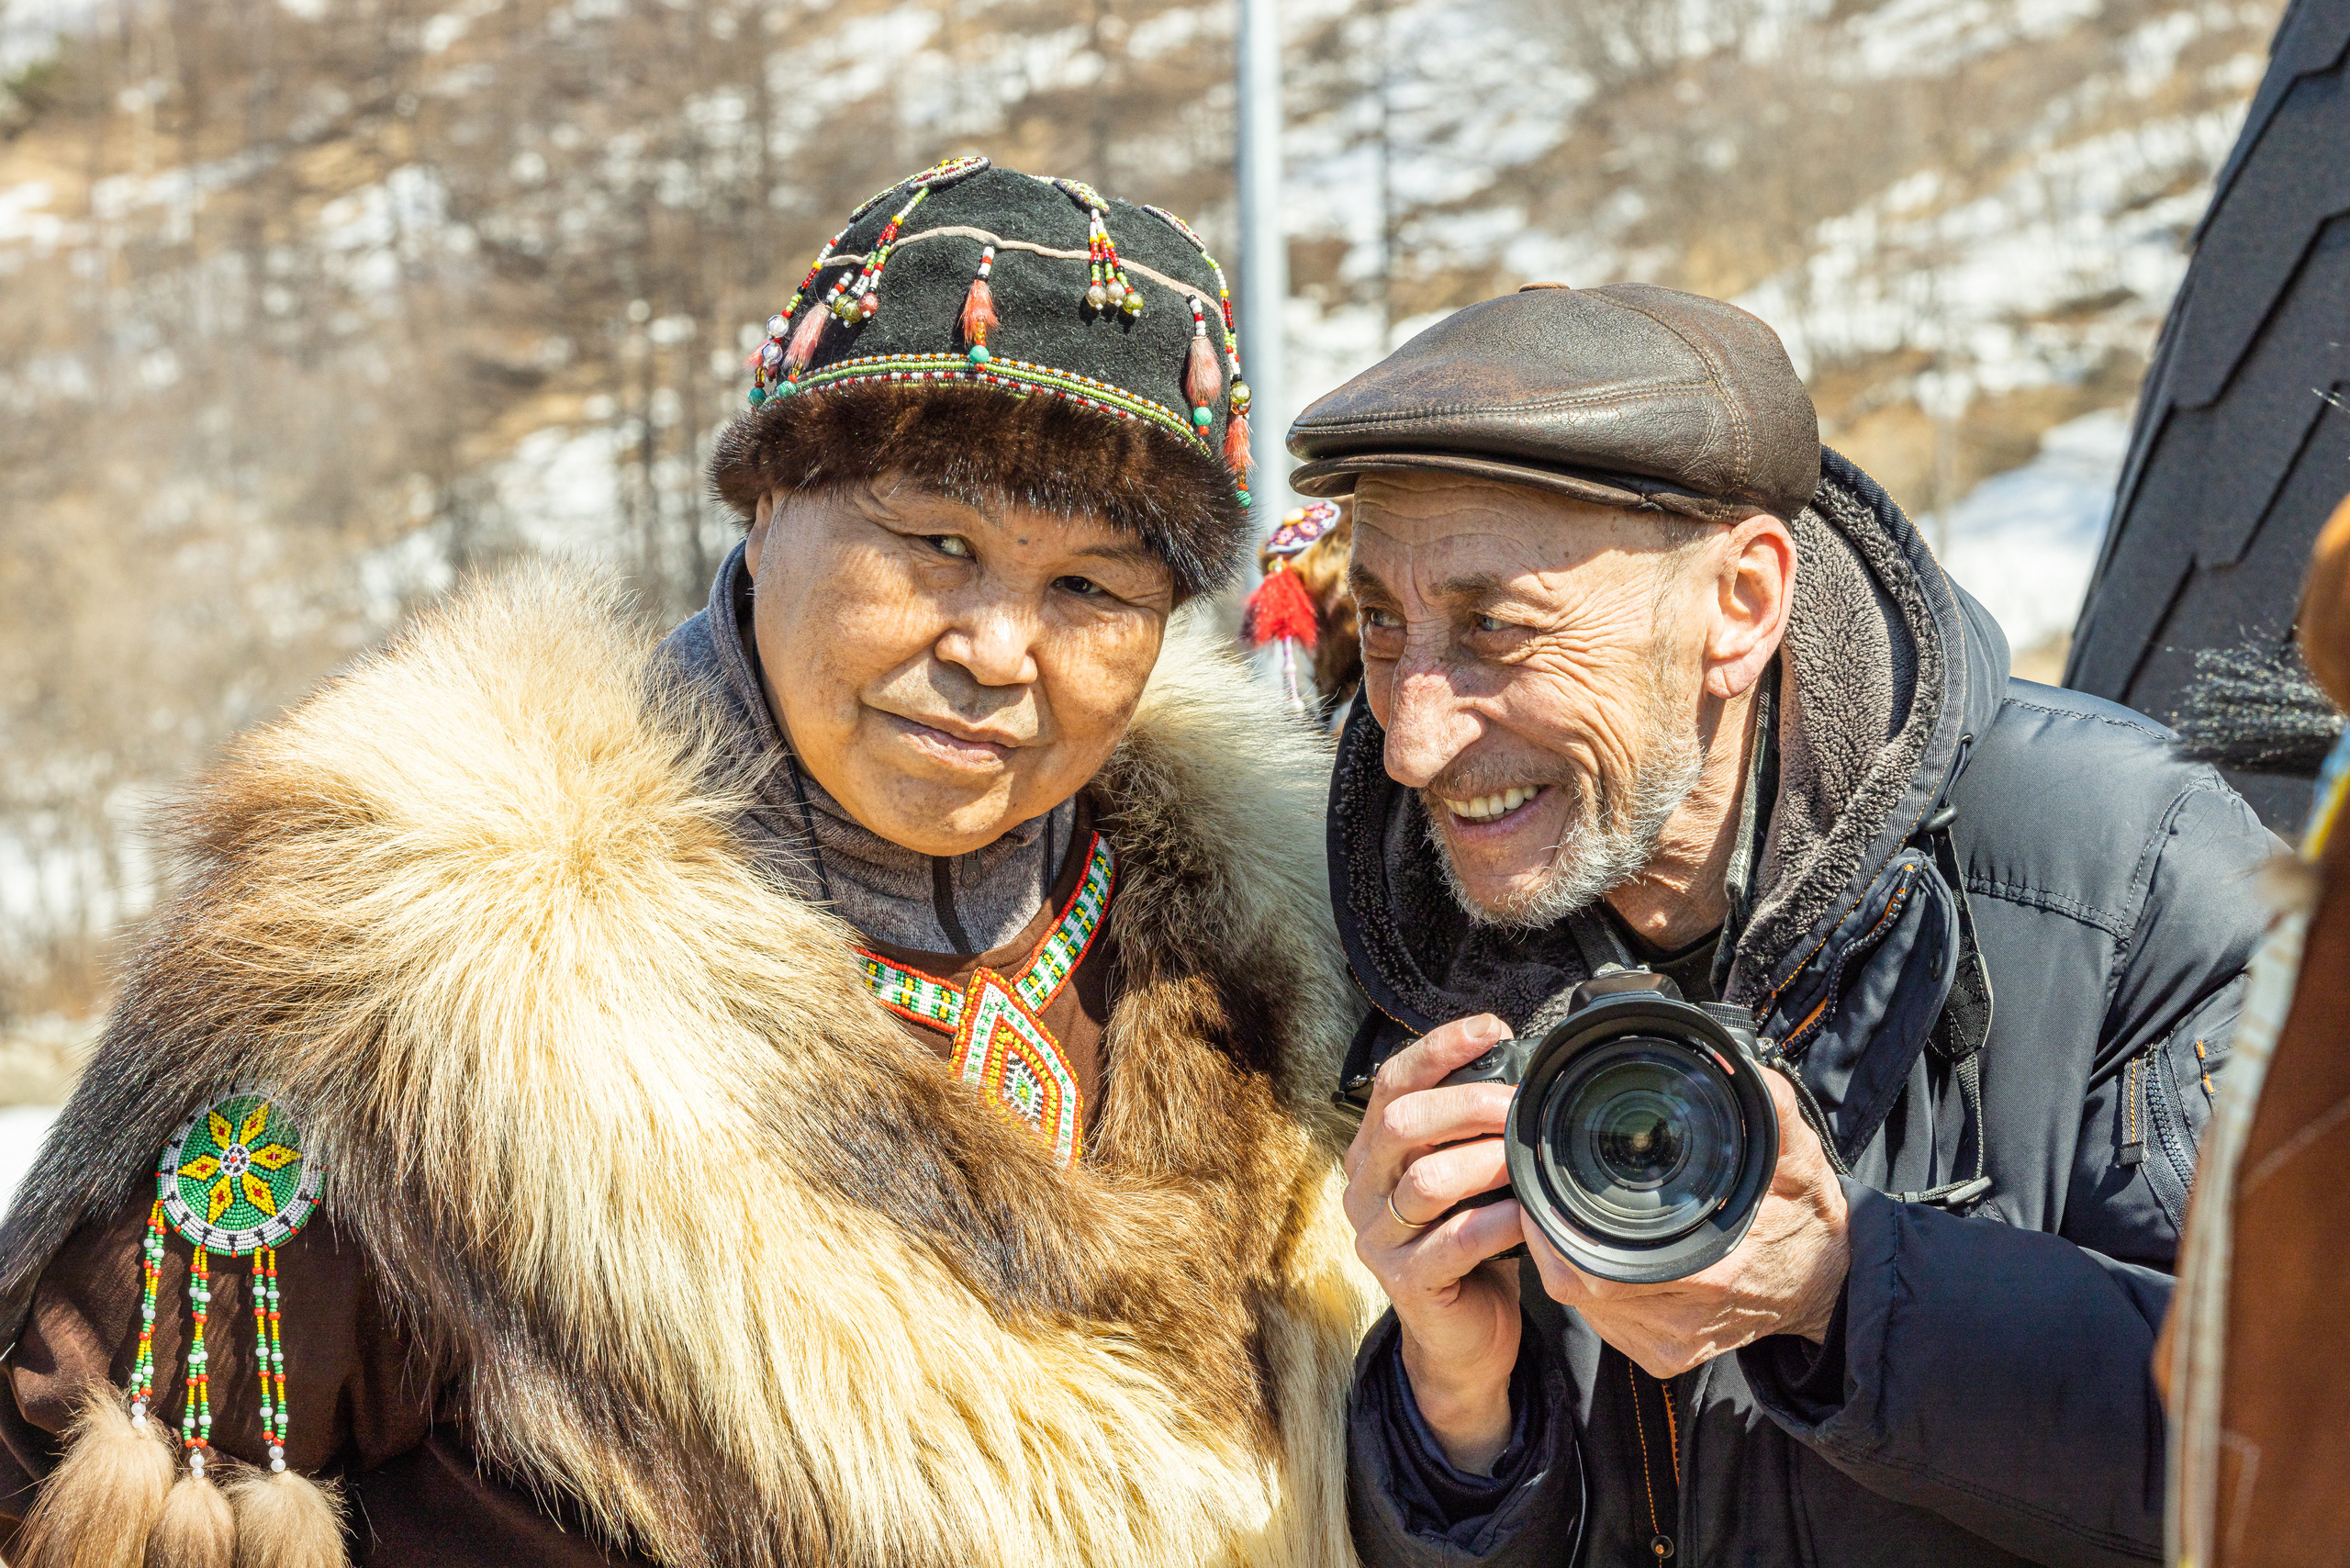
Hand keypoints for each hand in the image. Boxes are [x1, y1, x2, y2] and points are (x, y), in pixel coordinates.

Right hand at [1342, 1014, 1529, 1472]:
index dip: (1438, 1049)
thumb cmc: (1471, 1244)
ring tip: (1528, 1158)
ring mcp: (1379, 1238)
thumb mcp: (1465, 1179)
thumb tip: (1526, 1072)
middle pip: (1401, 1123)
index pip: (1392, 1083)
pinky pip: (1452, 1243)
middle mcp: (1364, 1188)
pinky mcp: (1406, 1283)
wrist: (1465, 1338)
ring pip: (1426, 1181)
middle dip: (1467, 1104)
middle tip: (1521, 1105)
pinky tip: (1527, 1215)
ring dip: (1486, 1161)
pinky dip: (1496, 1223)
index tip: (1490, 1028)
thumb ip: (1470, 1134)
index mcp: (1374, 1152)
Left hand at [1524, 1065, 1850, 1378]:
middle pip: (1574, 1284)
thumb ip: (1768, 1107)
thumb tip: (1734, 1060)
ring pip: (1582, 1306)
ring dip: (1568, 1259)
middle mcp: (1682, 1320)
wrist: (1832, 1286)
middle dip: (1551, 1234)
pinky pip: (1603, 1322)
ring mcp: (1669, 1344)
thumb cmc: (1808, 1220)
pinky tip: (1602, 1252)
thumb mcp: (1797, 1156)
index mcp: (1709, 1274)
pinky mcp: (1664, 1356)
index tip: (1544, 1186)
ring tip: (1572, 1214)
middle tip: (1547, 1191)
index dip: (1555, 1226)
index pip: (1594, 1265)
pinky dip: (1590, 1284)